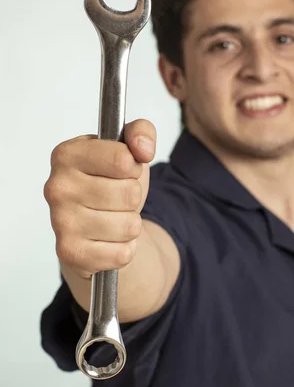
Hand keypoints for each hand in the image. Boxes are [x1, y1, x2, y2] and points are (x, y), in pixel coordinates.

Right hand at [43, 119, 156, 278]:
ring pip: (129, 225)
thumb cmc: (110, 184)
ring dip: (130, 225)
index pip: (123, 159)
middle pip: (129, 194)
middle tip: (117, 199)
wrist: (94, 227)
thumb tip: (143, 147)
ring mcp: (60, 221)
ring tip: (113, 219)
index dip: (133, 167)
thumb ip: (141, 132)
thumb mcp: (129, 151)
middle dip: (133, 198)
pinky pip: (121, 253)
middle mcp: (57, 187)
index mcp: (67, 154)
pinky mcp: (69, 252)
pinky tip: (108, 241)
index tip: (123, 170)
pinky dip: (123, 249)